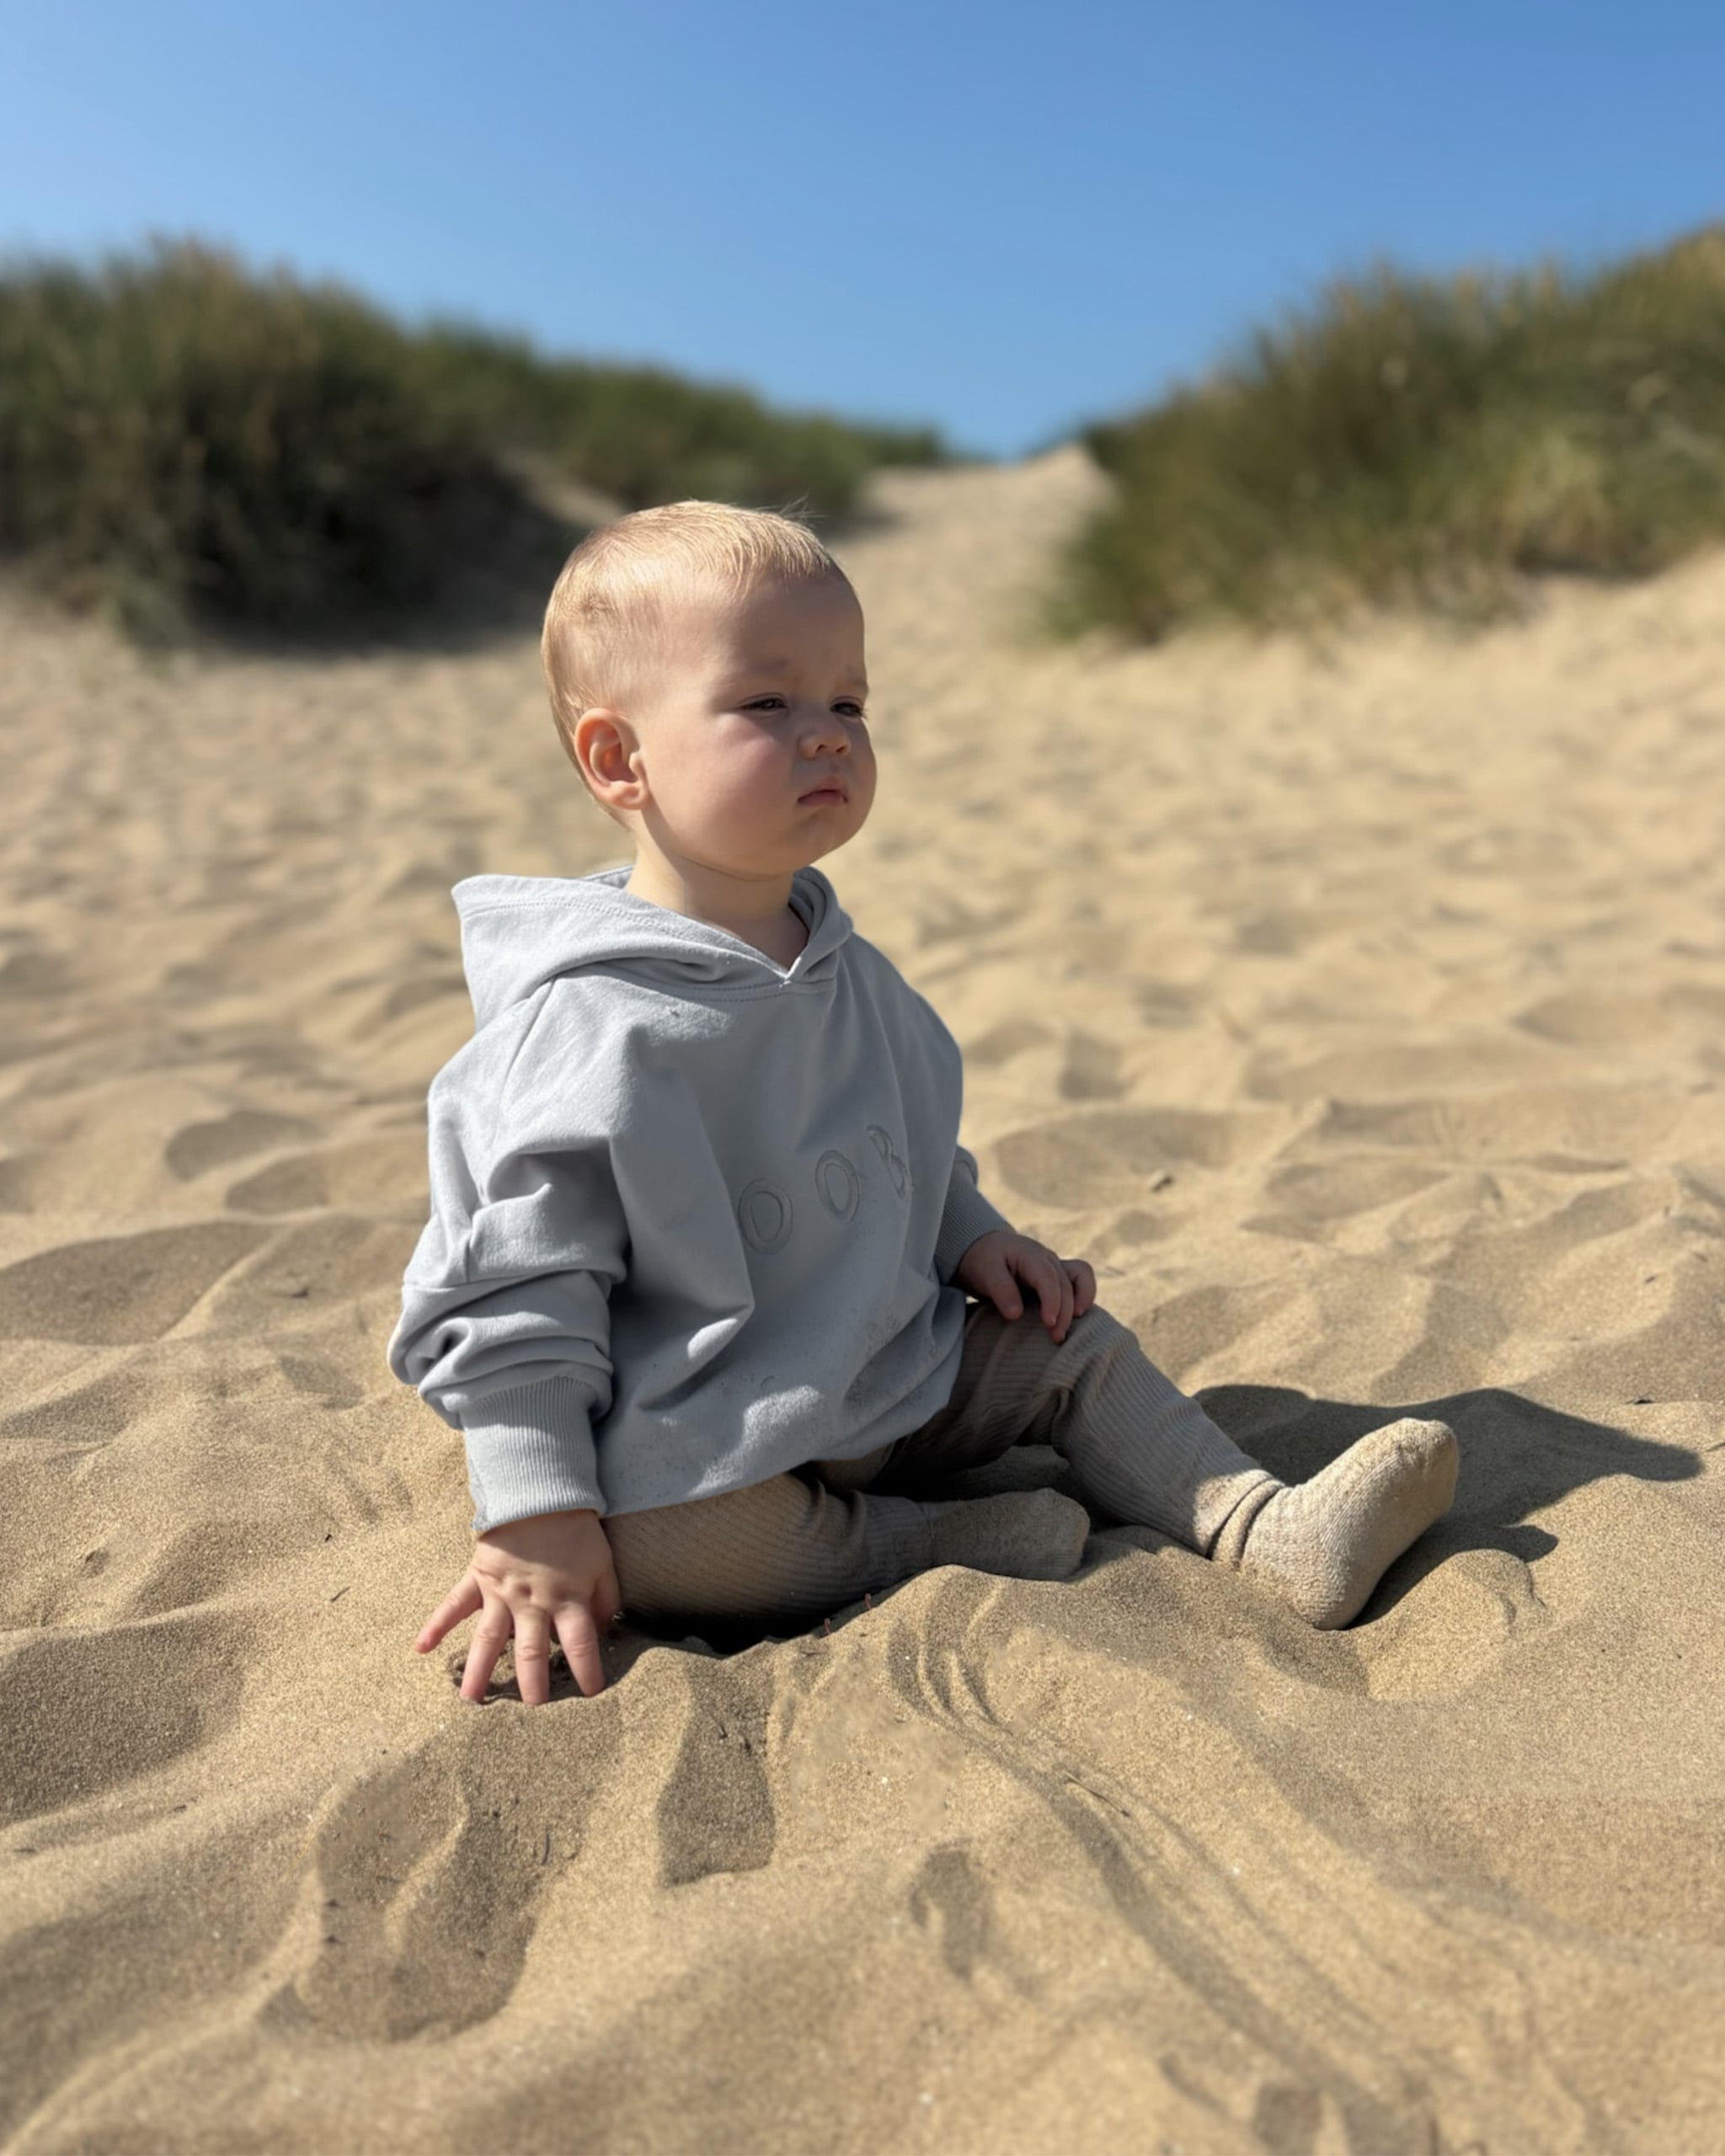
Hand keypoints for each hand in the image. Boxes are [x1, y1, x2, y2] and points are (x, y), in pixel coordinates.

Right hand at [416, 1507, 620, 1705]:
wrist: (539, 1493)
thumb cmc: (576, 1530)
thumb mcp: (602, 1563)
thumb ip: (606, 1599)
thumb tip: (606, 1630)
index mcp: (567, 1599)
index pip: (581, 1644)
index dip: (588, 1670)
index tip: (591, 1694)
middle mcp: (532, 1602)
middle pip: (532, 1651)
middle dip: (532, 1684)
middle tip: (531, 1711)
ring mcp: (501, 1592)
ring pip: (489, 1639)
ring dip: (480, 1670)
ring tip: (471, 1702)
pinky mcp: (478, 1578)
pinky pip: (454, 1604)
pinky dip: (436, 1624)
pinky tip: (420, 1648)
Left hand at [952, 1230, 1096, 1343]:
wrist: (982, 1248)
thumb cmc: (983, 1260)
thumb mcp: (985, 1272)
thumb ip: (1001, 1290)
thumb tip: (1016, 1315)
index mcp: (1030, 1255)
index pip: (1048, 1278)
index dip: (1052, 1301)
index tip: (1049, 1323)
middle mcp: (1047, 1259)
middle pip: (1065, 1284)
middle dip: (1064, 1312)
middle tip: (1056, 1338)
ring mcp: (1055, 1265)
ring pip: (1080, 1277)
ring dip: (1080, 1302)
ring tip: (1073, 1326)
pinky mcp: (1056, 1275)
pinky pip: (1080, 1279)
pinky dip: (1083, 1296)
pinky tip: (1075, 1317)